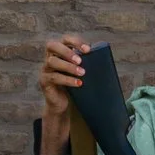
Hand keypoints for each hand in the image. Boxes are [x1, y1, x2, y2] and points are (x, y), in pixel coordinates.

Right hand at [36, 35, 88, 154]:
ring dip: (69, 66)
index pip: (64, 40)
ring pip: (53, 62)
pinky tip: (79, 85)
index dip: (74, 41)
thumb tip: (109, 60)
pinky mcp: (45, 85)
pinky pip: (53, 79)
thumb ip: (92, 70)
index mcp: (61, 56)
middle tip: (81, 59)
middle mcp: (50, 62)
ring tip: (83, 73)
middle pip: (52, 45)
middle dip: (67, 50)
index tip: (87, 49)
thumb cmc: (80, 95)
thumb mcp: (87, 81)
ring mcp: (46, 73)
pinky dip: (67, 80)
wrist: (67, 114)